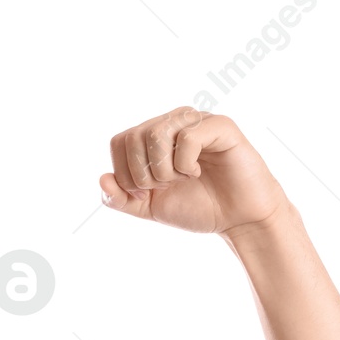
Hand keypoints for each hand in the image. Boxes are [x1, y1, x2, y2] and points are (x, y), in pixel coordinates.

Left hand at [98, 107, 288, 236]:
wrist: (237, 218)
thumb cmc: (197, 208)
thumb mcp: (149, 208)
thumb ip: (120, 198)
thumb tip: (102, 179)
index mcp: (153, 138)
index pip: (119, 142)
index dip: (125, 173)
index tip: (145, 194)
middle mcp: (172, 122)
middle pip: (133, 136)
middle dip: (143, 174)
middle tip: (165, 187)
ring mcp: (196, 121)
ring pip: (156, 132)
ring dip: (162, 168)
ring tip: (181, 179)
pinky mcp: (220, 126)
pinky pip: (187, 135)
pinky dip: (185, 163)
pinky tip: (198, 171)